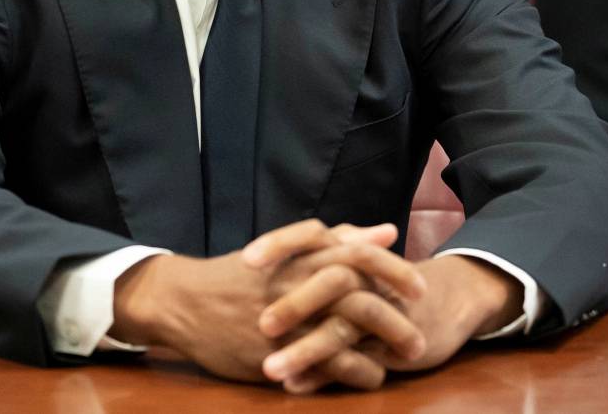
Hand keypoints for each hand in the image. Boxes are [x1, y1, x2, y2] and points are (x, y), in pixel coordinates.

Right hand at [112, 220, 424, 388]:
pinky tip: (374, 377)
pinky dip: (354, 370)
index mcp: (301, 255)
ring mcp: (287, 317)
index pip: (357, 254)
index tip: (420, 287)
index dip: (393, 270)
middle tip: (422, 332)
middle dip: (395, 312)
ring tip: (409, 356)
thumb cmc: (241, 276)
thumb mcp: (288, 250)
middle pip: (358, 291)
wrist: (186, 302)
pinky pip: (325, 362)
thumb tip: (386, 230)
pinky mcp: (276, 348)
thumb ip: (338, 240)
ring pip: (345, 327)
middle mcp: (296, 282)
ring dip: (383, 343)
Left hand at [261, 254, 522, 394]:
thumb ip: (320, 249)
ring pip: (342, 330)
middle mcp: (366, 278)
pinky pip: (356, 364)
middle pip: (331, 282)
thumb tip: (263, 249)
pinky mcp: (389, 349)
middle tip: (260, 324)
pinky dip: (325, 375)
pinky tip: (296, 386)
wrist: (449, 298)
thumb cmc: (387, 280)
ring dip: (305, 351)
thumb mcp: (353, 259)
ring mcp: (380, 314)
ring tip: (269, 370)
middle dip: (295, 304)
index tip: (245, 259)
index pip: (314, 235)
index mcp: (351, 251)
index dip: (281, 245)